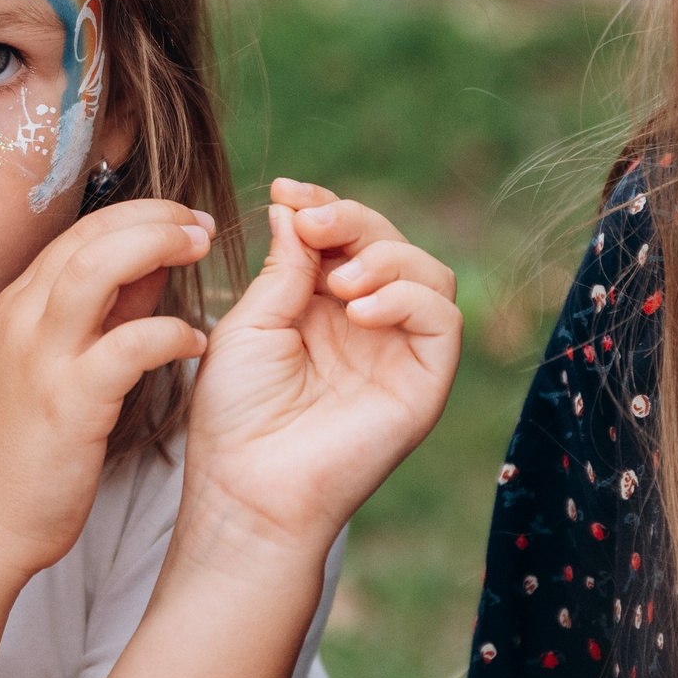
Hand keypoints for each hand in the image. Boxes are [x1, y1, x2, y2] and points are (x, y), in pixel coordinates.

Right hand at [0, 200, 214, 587]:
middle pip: (90, 237)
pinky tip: (196, 342)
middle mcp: (23, 320)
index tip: (182, 219)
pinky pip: (126, 347)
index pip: (81, 233)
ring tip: (200, 252)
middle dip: (153, 217)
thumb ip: (104, 315)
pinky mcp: (67, 404)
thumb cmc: (21, 450)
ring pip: (96, 269)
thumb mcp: (55, 367)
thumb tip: (151, 266)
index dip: (138, 215)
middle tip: (201, 225)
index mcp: (18, 307)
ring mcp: (40, 359)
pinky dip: (168, 333)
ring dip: (156, 247)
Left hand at [175, 180, 459, 576]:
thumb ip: (283, 267)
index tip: (286, 190)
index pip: (343, 237)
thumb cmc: (235, 415)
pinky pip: (443, 319)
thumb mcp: (250, 325)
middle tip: (313, 221)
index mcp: (320, 306)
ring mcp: (398, 353)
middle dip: (353, 218)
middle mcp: (366, 324)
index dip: (323, 205)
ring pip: (428, 272)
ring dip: (385, 256)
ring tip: (338, 280)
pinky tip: (361, 309)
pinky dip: (407, 297)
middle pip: (389, 243)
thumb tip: (294, 207)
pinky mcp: (424, 383)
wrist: (246, 488)